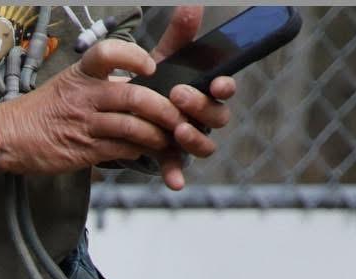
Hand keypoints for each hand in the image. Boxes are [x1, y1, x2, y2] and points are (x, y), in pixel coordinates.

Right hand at [0, 39, 186, 176]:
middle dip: (163, 108)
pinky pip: (120, 150)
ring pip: (131, 126)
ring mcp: (85, 124)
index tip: (150, 66)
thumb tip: (136, 84)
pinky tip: (147, 151)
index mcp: (82, 73)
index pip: (110, 53)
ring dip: (156, 134)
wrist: (11, 136)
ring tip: (168, 138)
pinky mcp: (84, 150)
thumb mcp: (71, 83)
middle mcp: (85, 95)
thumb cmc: (44, 110)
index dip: (134, 57)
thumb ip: (103, 82)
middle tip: (178, 115)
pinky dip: (139, 151)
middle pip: (133, 96)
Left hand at [151, 5, 235, 189]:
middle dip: (200, 107)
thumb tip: (192, 6)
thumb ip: (179, 36)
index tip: (218, 83)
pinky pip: (178, 168)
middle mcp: (203, 118)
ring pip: (204, 145)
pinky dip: (177, 175)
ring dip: (194, 138)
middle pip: (217, 117)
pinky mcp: (172, 157)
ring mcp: (189, 139)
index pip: (225, 90)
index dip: (226, 87)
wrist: (128, 110)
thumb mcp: (165, 58)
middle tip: (178, 96)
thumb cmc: (155, 83)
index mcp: (206, 91)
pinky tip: (174, 183)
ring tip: (176, 129)